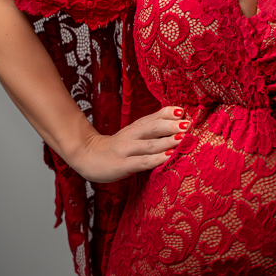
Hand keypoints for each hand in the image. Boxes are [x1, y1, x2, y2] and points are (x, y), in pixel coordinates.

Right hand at [69, 105, 190, 182]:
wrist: (87, 156)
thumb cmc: (117, 146)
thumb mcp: (134, 133)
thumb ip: (153, 127)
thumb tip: (179, 118)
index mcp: (137, 126)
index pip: (154, 116)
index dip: (169, 113)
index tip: (184, 111)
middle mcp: (132, 135)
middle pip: (153, 127)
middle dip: (171, 125)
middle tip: (188, 124)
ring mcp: (126, 150)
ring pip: (149, 144)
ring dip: (167, 141)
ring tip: (182, 138)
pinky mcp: (122, 165)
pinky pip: (142, 162)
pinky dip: (156, 159)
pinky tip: (168, 157)